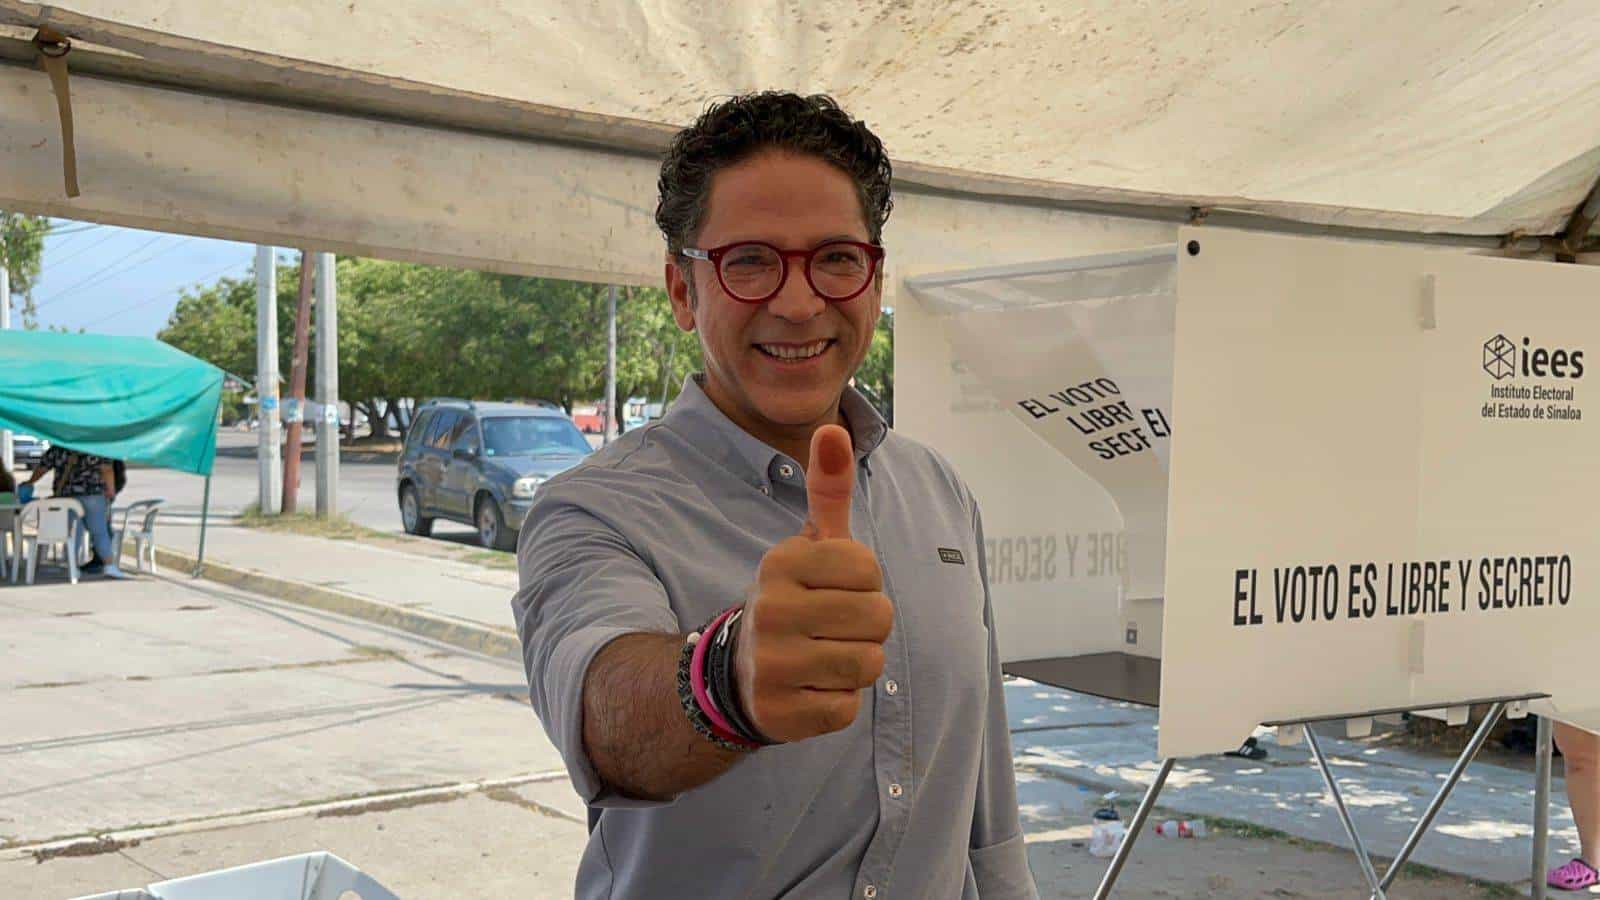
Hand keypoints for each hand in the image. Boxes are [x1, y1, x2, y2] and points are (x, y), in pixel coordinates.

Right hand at [734, 425, 893, 742]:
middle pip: (879, 617)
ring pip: (869, 663)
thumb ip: (828, 489)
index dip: (864, 581)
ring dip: (856, 664)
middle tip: (832, 627)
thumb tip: (835, 428)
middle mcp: (770, 609)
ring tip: (823, 655)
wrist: (740, 674)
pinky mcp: (780, 712)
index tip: (832, 588)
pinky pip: (847, 707)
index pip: (869, 568)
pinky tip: (811, 688)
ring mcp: (772, 664)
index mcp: (780, 562)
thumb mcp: (809, 545)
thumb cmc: (794, 599)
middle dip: (868, 625)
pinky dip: (838, 701)